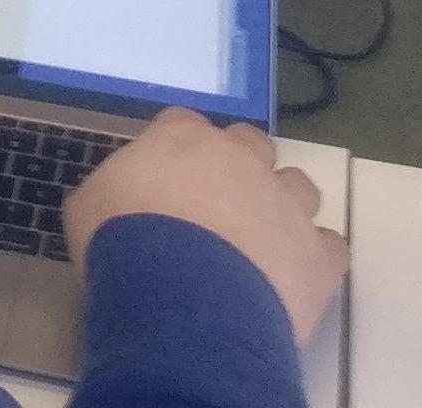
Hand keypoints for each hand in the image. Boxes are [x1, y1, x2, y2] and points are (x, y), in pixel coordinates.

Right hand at [68, 109, 344, 343]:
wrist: (180, 298)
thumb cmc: (123, 245)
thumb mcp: (91, 206)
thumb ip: (116, 190)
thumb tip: (121, 198)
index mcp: (182, 140)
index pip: (185, 123)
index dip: (179, 148)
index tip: (169, 175)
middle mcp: (240, 159)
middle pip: (252, 144)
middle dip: (241, 166)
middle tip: (218, 203)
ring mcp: (285, 203)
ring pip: (299, 186)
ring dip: (284, 206)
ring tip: (262, 240)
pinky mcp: (317, 253)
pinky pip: (330, 246)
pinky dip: (316, 257)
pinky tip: (295, 275)